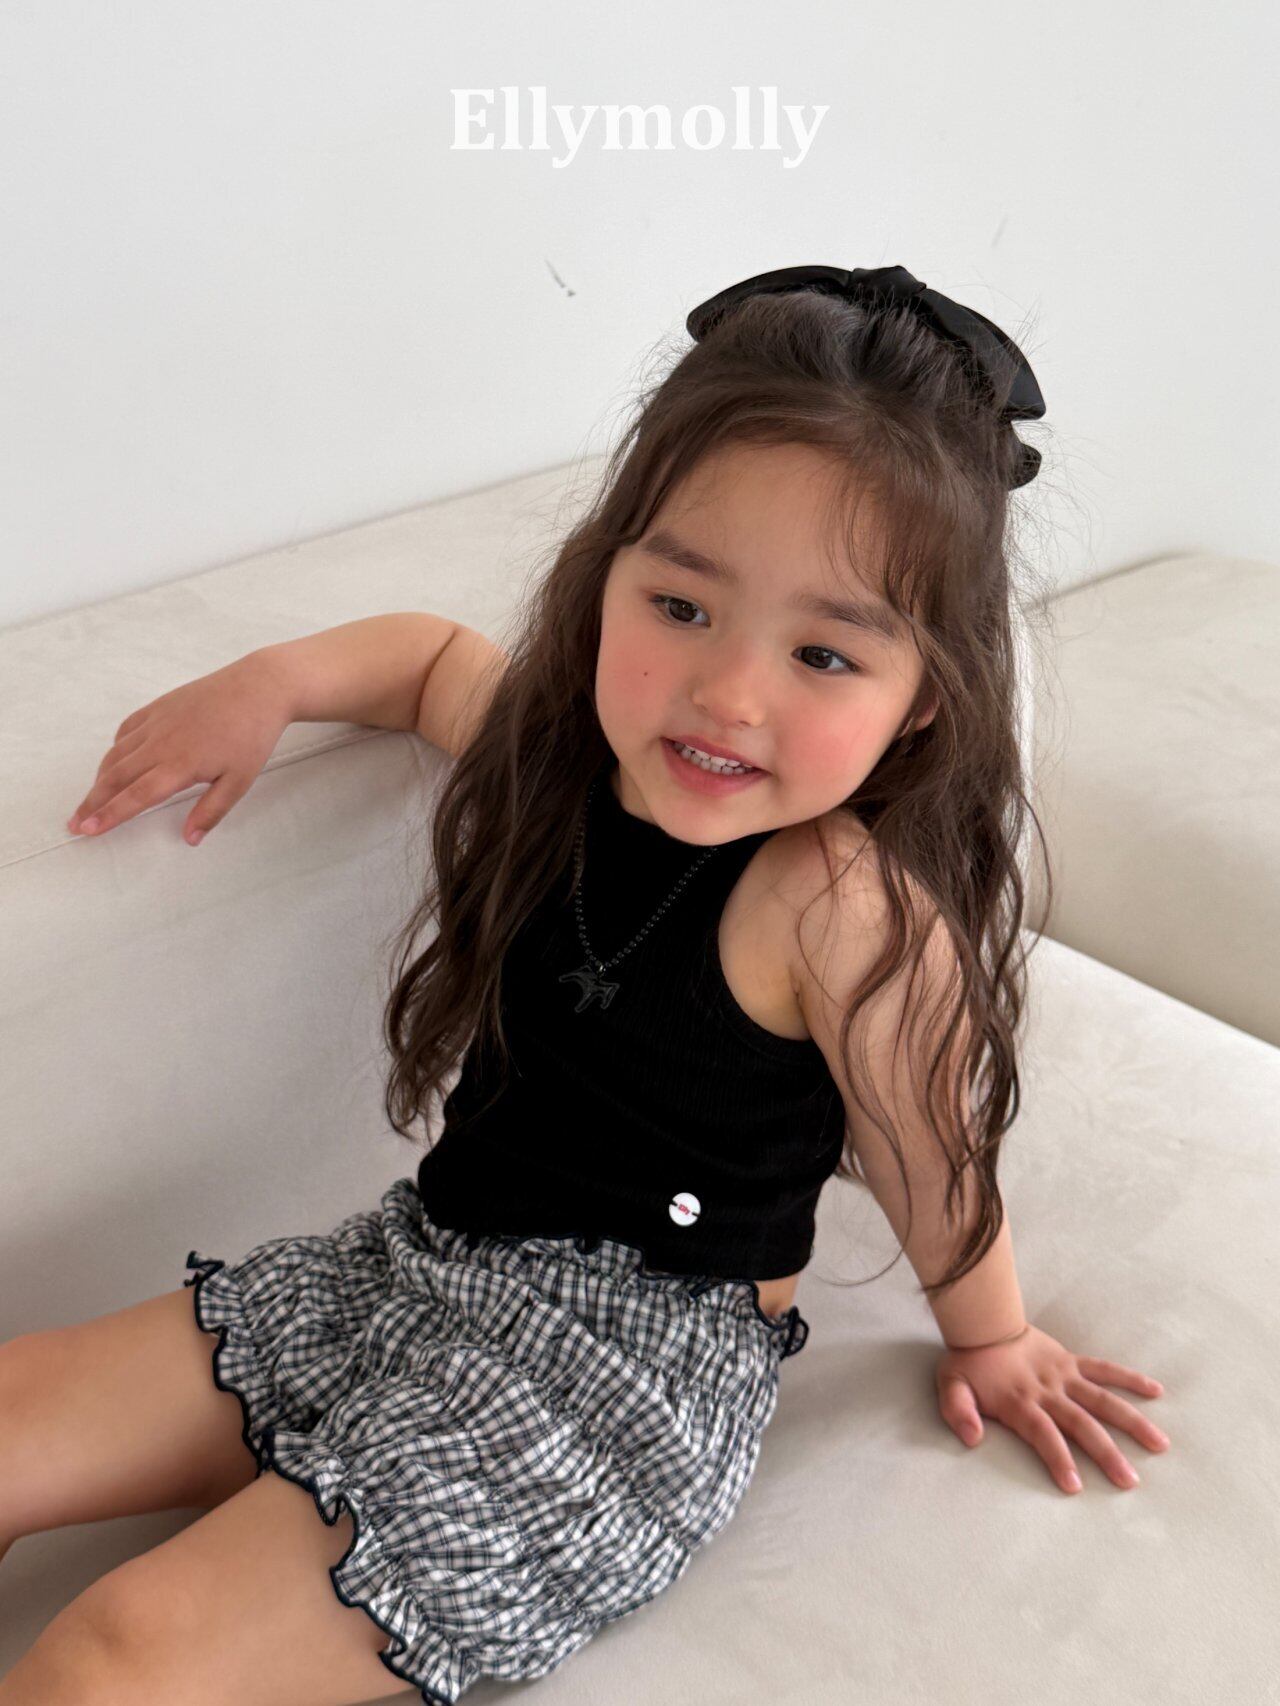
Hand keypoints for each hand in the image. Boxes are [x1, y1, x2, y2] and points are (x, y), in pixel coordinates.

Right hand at [66, 652, 292, 846]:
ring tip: (92, 797)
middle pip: (116, 777)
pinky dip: (116, 748)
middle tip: (76, 821)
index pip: (135, 796)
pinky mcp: (159, 707)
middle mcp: (160, 743)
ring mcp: (157, 722)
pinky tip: (115, 760)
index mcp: (179, 764)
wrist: (258, 688)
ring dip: (100, 777)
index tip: (87, 829)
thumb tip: (191, 838)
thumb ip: (211, 811)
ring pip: (117, 753)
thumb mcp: (239, 781)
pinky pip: (127, 729)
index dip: (109, 815)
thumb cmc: (252, 735)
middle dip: (93, 801)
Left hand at [935, 1323, 1170, 1493]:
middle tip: (1130, 1482)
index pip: (1043, 1435)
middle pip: (1081, 1424)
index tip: (1075, 1487)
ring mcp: (1064, 1376)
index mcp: (1020, 1402)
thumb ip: (958, 1412)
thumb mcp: (950, 1386)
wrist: (983, 1322)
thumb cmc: (968, 1363)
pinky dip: (1130, 1379)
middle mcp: (1048, 1391)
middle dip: (1105, 1454)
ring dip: (1131, 1422)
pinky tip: (1156, 1391)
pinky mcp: (1073, 1362)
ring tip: (1159, 1444)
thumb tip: (972, 1439)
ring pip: (1103, 1400)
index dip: (1058, 1459)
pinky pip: (1105, 1369)